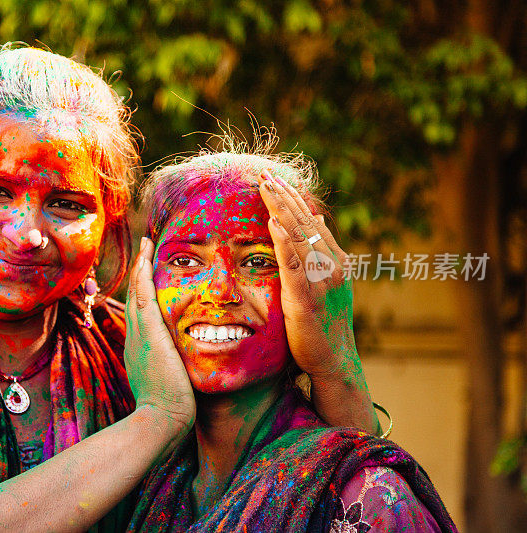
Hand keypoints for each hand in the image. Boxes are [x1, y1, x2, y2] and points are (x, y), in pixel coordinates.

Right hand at [124, 237, 195, 438]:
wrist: (161, 420)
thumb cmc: (170, 410)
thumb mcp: (169, 382)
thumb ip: (173, 368)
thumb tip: (184, 365)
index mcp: (139, 349)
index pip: (142, 314)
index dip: (144, 293)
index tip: (149, 277)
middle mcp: (135, 338)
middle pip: (135, 297)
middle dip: (140, 272)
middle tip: (145, 249)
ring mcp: (139, 334)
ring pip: (137, 292)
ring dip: (141, 266)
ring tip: (146, 244)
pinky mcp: (149, 333)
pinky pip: (143, 296)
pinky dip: (143, 275)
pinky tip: (146, 257)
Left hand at [257, 169, 364, 390]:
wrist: (335, 361)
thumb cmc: (323, 325)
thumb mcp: (323, 285)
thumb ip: (318, 255)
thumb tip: (316, 219)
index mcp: (336, 261)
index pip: (312, 222)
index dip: (293, 199)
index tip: (276, 180)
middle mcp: (333, 266)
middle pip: (306, 223)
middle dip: (285, 196)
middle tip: (265, 174)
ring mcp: (322, 281)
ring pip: (300, 237)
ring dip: (282, 209)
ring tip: (266, 186)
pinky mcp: (307, 298)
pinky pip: (294, 264)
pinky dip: (283, 241)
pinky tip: (272, 222)